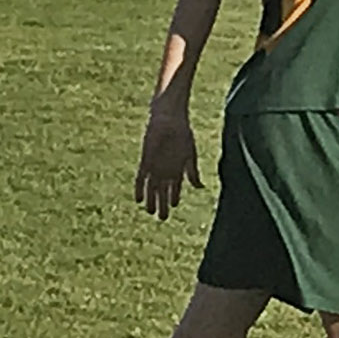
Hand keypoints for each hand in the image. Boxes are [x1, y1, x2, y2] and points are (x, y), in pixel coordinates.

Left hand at [135, 99, 201, 217]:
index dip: (174, 198)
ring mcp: (154, 167)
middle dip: (162, 205)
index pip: (175, 189)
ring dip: (151, 199)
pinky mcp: (145, 161)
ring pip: (151, 188)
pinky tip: (138, 199)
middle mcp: (165, 170)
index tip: (174, 206)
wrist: (169, 120)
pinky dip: (139, 189)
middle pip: (162, 192)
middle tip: (162, 217)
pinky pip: (140, 178)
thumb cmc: (182, 134)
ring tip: (150, 211)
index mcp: (177, 169)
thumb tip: (200, 188)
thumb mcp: (190, 154)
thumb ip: (192, 172)